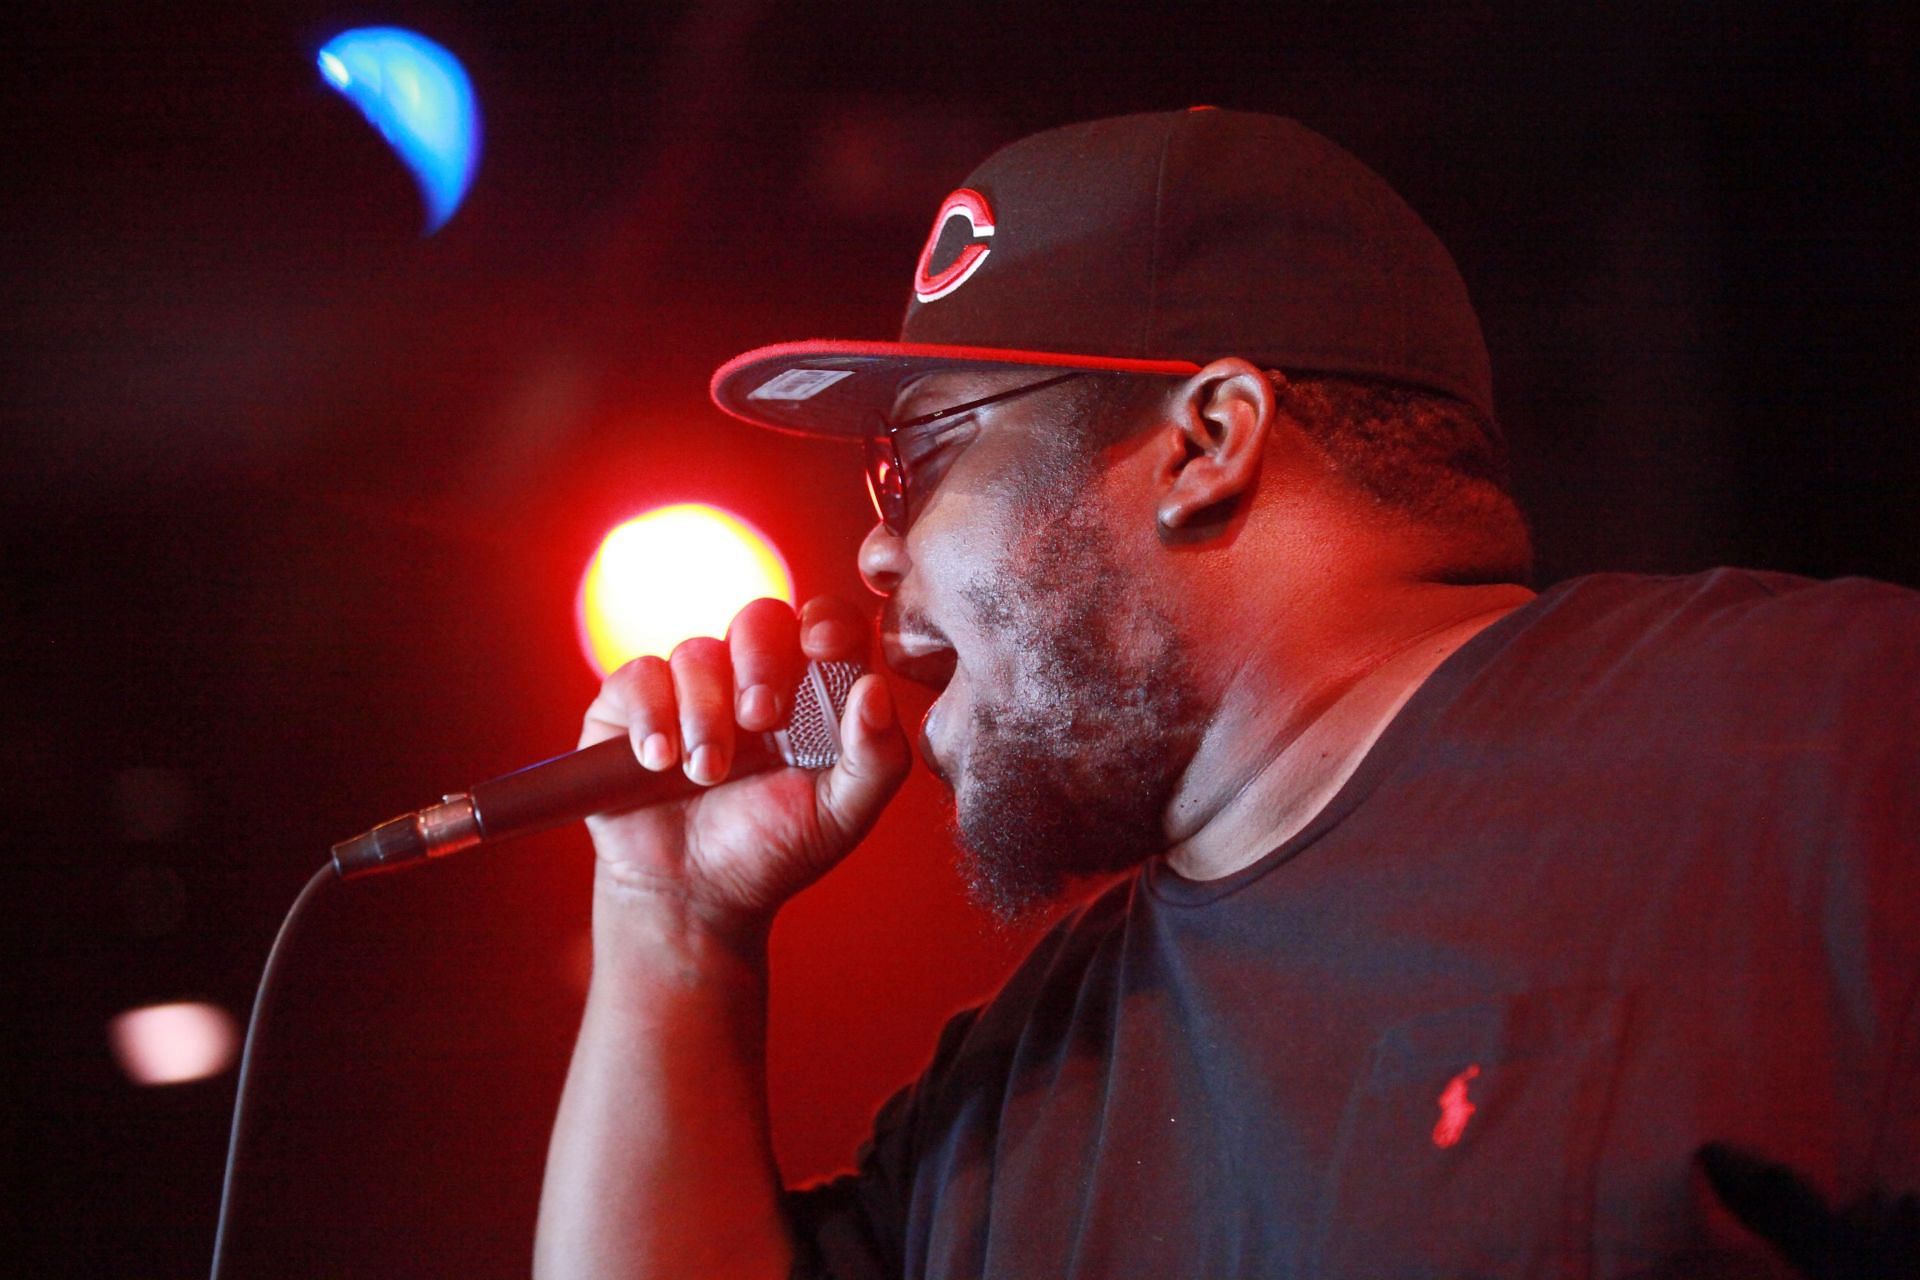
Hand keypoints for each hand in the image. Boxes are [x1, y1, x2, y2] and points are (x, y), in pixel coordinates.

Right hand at [577, 595, 909, 944]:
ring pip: (698, 651)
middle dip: (762, 663)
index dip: (826, 622)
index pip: (826, 624)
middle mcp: (749, 678)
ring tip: (707, 774)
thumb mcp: (842, 815)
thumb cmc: (772, 850)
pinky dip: (652, 715)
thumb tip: (874, 687)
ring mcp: (689, 688)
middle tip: (760, 721)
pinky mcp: (631, 704)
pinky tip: (660, 761)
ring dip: (705, 713)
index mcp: (810, 692)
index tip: (821, 649)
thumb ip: (876, 756)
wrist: (692, 897)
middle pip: (760, 618)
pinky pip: (641, 675)